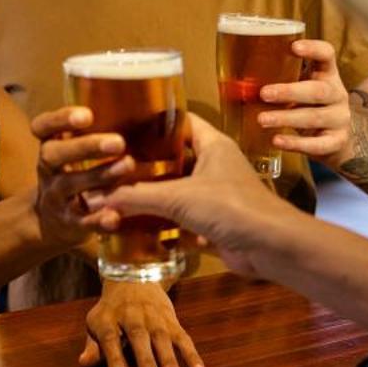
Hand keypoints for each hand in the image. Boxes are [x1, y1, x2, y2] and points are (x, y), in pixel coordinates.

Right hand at [30, 104, 133, 248]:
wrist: (53, 221)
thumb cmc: (78, 172)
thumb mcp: (78, 150)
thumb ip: (102, 132)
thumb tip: (158, 111)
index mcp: (52, 144)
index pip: (43, 126)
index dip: (60, 119)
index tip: (87, 115)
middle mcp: (48, 168)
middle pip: (54, 153)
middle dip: (85, 146)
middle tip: (118, 142)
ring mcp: (56, 197)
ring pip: (69, 185)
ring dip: (98, 176)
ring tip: (127, 167)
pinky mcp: (69, 223)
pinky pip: (81, 221)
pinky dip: (97, 219)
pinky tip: (115, 216)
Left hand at [78, 281, 205, 366]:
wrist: (133, 277)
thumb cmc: (112, 310)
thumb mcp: (97, 323)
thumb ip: (93, 346)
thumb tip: (83, 364)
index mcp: (109, 319)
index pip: (111, 341)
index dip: (117, 363)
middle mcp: (132, 316)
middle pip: (140, 340)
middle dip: (148, 365)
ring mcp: (154, 318)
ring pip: (164, 341)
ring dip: (170, 363)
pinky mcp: (172, 320)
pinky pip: (184, 339)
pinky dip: (193, 356)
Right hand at [85, 116, 302, 278]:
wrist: (270, 246)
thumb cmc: (231, 207)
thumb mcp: (177, 197)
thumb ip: (136, 196)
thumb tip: (97, 197)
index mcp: (212, 144)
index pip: (180, 121)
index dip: (154, 120)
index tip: (124, 122)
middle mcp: (214, 164)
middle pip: (174, 156)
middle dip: (146, 161)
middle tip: (113, 159)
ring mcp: (215, 193)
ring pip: (178, 187)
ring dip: (153, 192)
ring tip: (118, 188)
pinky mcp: (215, 220)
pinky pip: (182, 215)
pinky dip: (164, 219)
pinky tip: (136, 221)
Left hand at [257, 39, 352, 165]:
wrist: (335, 140)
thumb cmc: (306, 107)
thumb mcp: (299, 89)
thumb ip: (278, 81)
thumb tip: (233, 82)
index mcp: (326, 74)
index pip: (326, 54)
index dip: (313, 49)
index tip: (293, 47)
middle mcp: (337, 94)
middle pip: (319, 90)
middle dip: (290, 91)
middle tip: (264, 93)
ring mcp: (340, 119)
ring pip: (315, 117)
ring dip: (286, 118)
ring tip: (262, 120)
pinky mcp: (337, 141)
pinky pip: (317, 144)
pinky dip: (296, 143)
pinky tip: (277, 140)